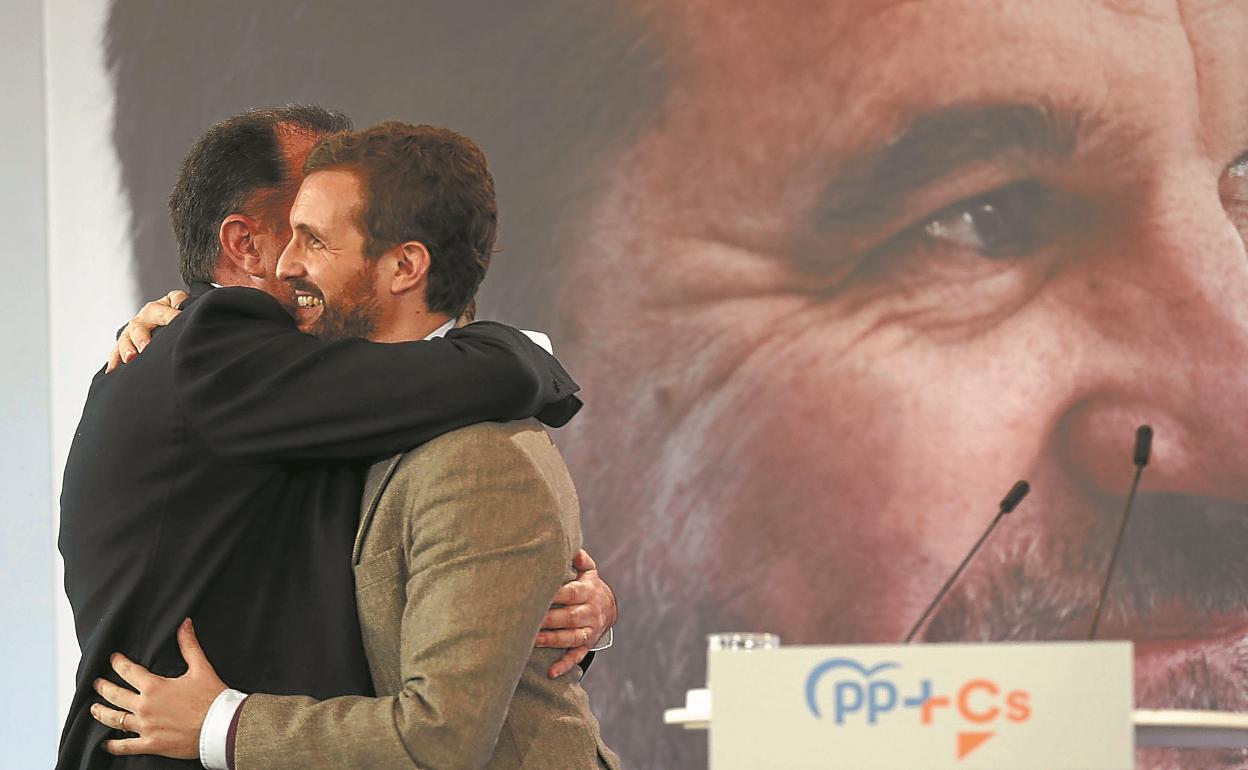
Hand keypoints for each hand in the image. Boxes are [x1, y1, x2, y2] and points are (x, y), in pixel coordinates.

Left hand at [90, 618, 225, 758]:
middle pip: (115, 695)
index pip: (128, 671)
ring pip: (115, 719)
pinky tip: (106, 743)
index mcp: (154, 687)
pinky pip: (126, 746)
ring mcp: (146, 727)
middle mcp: (145, 707)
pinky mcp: (151, 744)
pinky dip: (114, 745)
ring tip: (94, 708)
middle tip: (96, 683)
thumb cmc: (212, 697)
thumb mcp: (201, 668)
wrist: (221, 726)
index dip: (118, 663)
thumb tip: (184, 624)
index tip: (113, 659)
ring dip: (101, 713)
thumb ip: (189, 645)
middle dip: (103, 687)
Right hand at [106, 290, 187, 372]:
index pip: (162, 312)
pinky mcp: (124, 346)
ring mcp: (131, 334)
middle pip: (138, 328)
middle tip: (145, 347)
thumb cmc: (172, 312)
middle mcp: (140, 321)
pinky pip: (116, 354)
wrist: (161, 320)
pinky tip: (112, 371)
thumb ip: (180, 301)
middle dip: (141, 338)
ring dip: (126, 350)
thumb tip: (181, 305)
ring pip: (125, 341)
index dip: (170, 316)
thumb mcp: (177, 302)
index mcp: (155, 309)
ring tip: (130, 358)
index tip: (178, 322)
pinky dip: (114, 362)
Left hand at [536, 549, 617, 677]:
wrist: (609, 607)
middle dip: (549, 620)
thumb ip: (581, 560)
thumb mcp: (588, 571)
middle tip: (528, 622)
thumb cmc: (588, 585)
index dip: (555, 594)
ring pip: (572, 637)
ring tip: (533, 642)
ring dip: (553, 641)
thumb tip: (574, 551)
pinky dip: (564, 665)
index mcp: (588, 591)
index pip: (571, 592)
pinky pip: (576, 656)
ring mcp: (589, 630)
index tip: (535, 594)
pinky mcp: (587, 645)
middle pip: (570, 617)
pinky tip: (551, 672)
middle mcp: (590, 612)